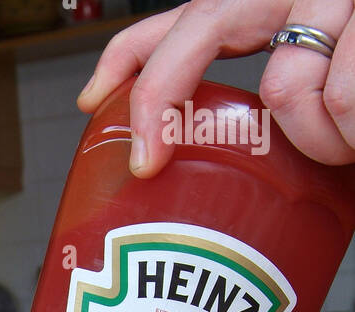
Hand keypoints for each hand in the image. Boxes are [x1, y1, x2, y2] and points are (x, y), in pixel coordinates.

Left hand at [78, 0, 354, 175]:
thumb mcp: (319, 74)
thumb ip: (274, 110)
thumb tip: (217, 185)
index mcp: (275, 4)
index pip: (188, 17)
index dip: (129, 56)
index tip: (92, 101)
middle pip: (203, 27)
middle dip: (162, 98)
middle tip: (151, 162)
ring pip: (284, 91)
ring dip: (315, 143)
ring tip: (343, 149)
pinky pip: (336, 103)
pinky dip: (348, 137)